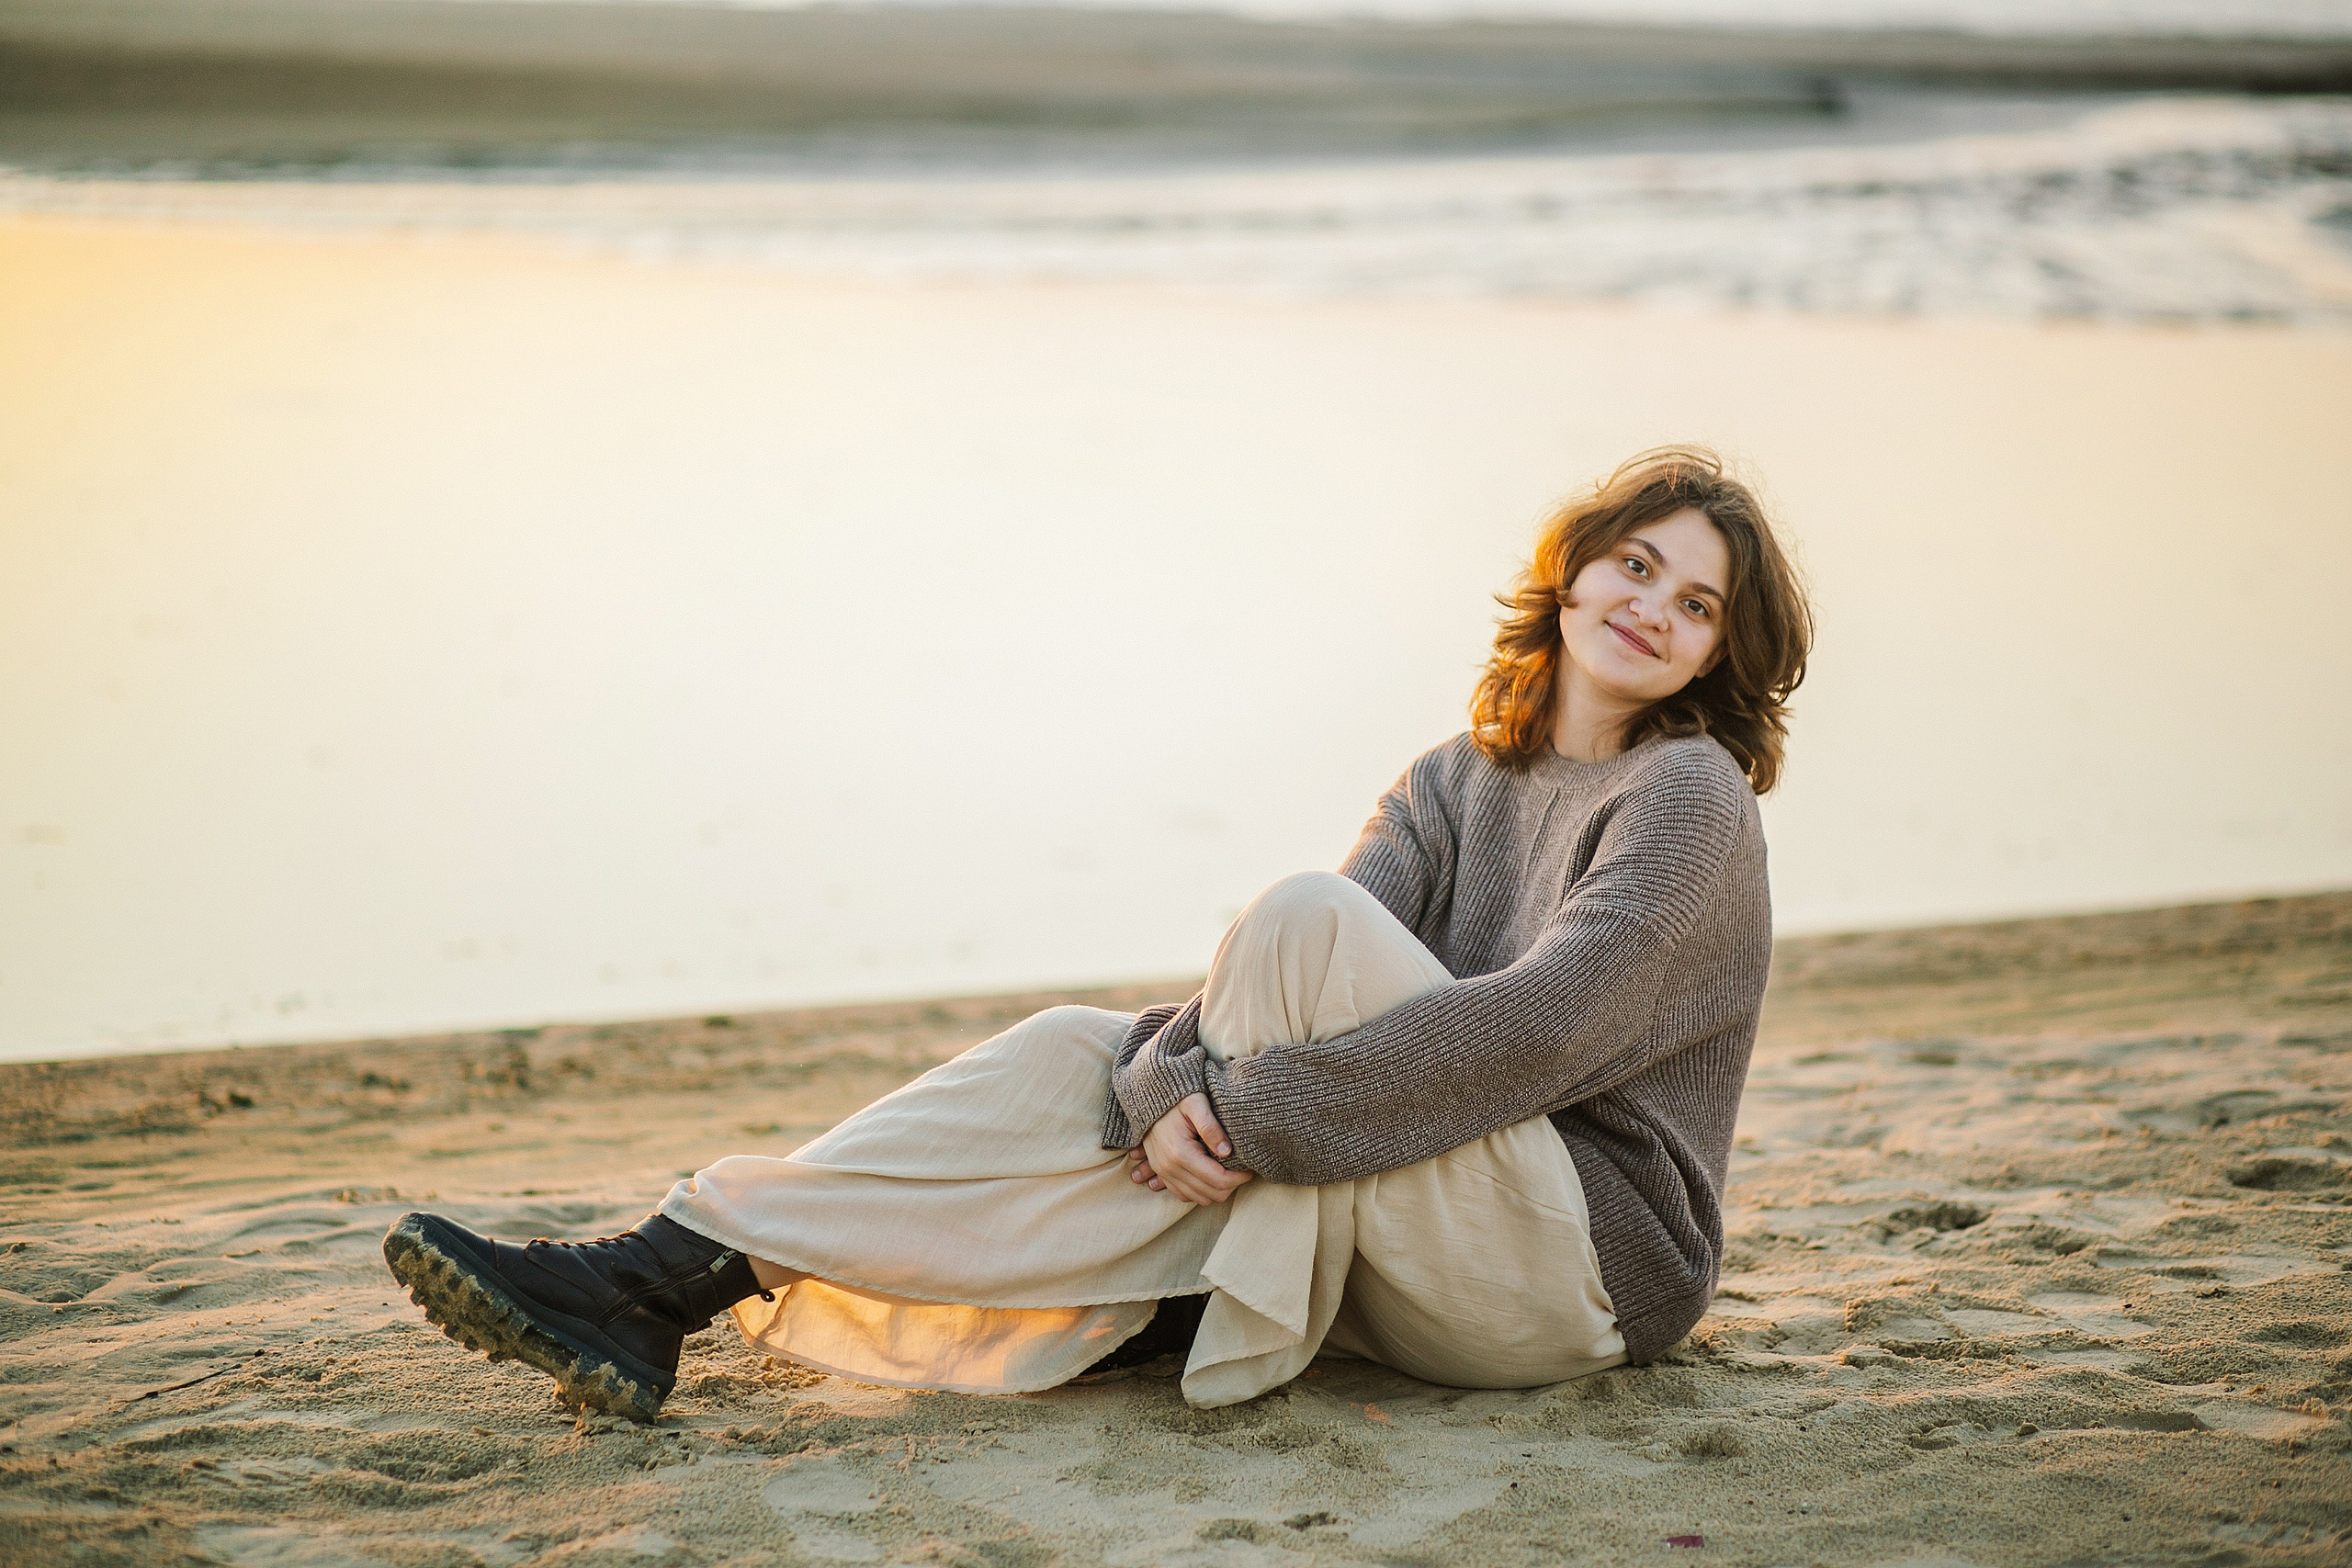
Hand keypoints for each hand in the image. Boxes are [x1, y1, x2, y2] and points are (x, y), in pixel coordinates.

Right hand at [1130, 1093, 1253, 1205]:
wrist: (1149, 1098)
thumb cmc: (1177, 1099)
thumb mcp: (1196, 1104)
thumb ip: (1210, 1127)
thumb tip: (1227, 1151)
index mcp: (1181, 1153)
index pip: (1218, 1179)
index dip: (1239, 1178)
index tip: (1249, 1168)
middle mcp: (1169, 1168)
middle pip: (1211, 1194)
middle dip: (1231, 1185)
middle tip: (1241, 1170)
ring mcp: (1163, 1173)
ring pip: (1199, 1199)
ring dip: (1217, 1190)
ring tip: (1228, 1172)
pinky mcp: (1160, 1173)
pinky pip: (1183, 1195)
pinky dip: (1200, 1191)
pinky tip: (1210, 1177)